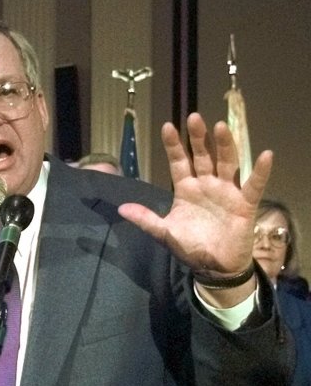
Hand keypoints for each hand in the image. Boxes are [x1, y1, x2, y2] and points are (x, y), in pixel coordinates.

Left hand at [119, 113, 272, 304]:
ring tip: (220, 127)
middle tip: (193, 117)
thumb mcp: (165, 232)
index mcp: (186, 189)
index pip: (178, 162)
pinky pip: (254, 185)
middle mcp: (207, 185)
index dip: (173, 145)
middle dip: (197, 138)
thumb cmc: (191, 247)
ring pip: (226, 163)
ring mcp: (227, 192)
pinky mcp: (245, 203)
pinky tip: (265, 155)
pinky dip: (260, 171)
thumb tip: (121, 209)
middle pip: (202, 156)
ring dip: (224, 146)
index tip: (167, 126)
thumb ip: (145, 219)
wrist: (214, 267)